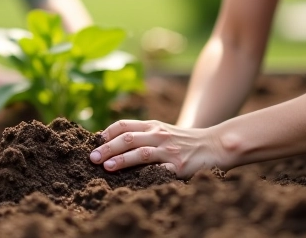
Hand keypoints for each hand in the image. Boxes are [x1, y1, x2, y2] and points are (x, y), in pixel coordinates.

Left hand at [89, 120, 226, 178]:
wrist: (213, 145)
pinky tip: (133, 180)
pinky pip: (159, 170)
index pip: (125, 125)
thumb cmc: (182, 141)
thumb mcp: (162, 131)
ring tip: (107, 166)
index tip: (95, 142)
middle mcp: (159, 135)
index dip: (107, 133)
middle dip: (108, 148)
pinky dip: (145, 174)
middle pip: (128, 138)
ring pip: (140, 152)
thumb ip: (142, 134)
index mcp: (153, 126)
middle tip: (93, 158)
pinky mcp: (178, 166)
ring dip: (121, 159)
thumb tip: (111, 142)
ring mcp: (168, 150)